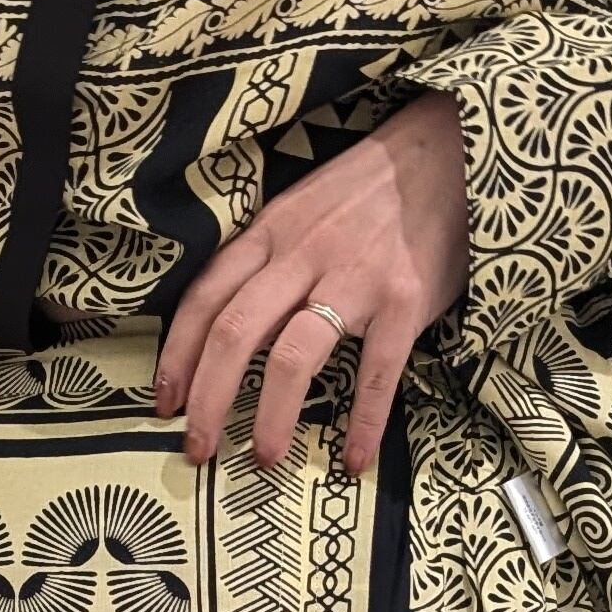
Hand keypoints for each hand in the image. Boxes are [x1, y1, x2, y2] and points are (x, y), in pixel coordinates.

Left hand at [155, 92, 468, 474]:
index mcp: (269, 231)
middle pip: (235, 333)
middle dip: (208, 400)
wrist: (448, 151)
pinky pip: (376, 373)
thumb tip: (233, 335)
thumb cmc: (369, 191)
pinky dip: (364, 423)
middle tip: (198, 449)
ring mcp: (354, 276)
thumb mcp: (301, 209)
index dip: (177, 356)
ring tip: (264, 458)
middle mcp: (302, 253)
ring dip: (272, 417)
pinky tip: (353, 459)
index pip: (206, 297)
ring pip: (293, 356)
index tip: (163, 403)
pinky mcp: (404, 299)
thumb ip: (267, 262)